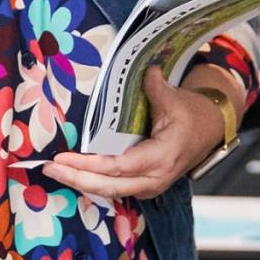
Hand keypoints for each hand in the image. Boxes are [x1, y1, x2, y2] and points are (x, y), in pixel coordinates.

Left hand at [45, 66, 232, 200]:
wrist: (210, 130)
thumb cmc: (192, 115)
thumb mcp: (175, 99)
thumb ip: (155, 87)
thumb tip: (145, 68)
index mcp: (161, 158)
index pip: (119, 167)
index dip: (89, 165)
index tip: (63, 157)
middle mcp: (155, 178)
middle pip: (109, 186)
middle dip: (76, 179)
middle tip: (49, 169)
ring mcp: (150, 186)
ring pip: (110, 191)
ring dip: (81, 182)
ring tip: (54, 171)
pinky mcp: (144, 185)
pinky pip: (115, 188)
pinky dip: (93, 182)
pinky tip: (73, 174)